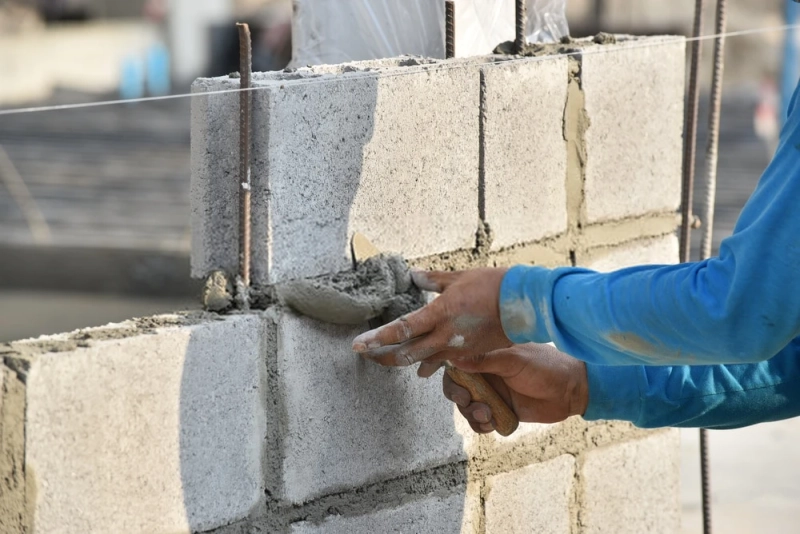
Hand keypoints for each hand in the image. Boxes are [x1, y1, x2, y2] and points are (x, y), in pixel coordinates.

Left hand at [352, 268, 511, 366]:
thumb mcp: (458, 277)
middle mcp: (445, 336)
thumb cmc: (492, 285)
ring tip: (390, 359)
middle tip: (367, 355)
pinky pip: (443, 362)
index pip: (400, 330)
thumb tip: (412, 275)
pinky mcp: (469, 354)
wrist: (524, 305)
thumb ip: (432, 280)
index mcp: (440, 314)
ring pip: (423, 362)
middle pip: (406, 354)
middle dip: (384, 356)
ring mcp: (457, 348)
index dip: (377, 338)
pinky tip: (422, 366)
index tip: (358, 344)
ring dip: (404, 361)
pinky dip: (429, 363)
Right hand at [443, 343, 587, 433]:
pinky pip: (483, 422)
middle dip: (460, 399)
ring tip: (489, 415)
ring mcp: (494, 395)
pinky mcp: (503, 413)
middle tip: (470, 402)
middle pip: (458, 390)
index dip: (452, 380)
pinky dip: (483, 425)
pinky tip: (494, 423)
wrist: (571, 390)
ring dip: (472, 414)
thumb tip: (455, 358)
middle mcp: (487, 376)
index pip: (459, 367)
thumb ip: (485, 360)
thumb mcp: (514, 360)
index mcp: (487, 358)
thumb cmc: (545, 366)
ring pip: (469, 408)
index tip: (460, 389)